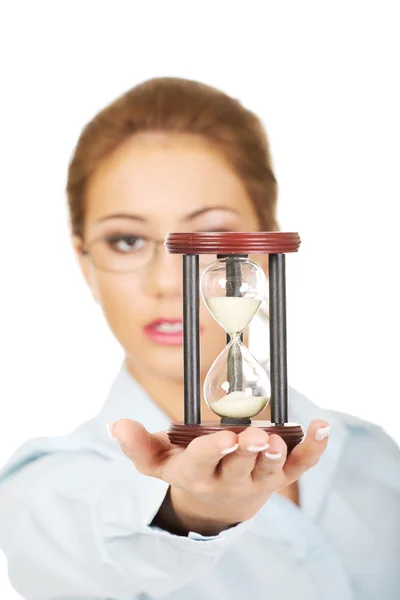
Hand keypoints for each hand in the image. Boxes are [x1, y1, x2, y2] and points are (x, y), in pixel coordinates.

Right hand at [110, 419, 329, 534]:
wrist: (218, 504)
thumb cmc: (186, 469)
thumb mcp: (157, 461)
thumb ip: (138, 445)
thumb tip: (116, 424)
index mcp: (197, 473)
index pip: (202, 462)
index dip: (212, 451)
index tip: (221, 437)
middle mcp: (229, 479)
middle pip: (239, 466)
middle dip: (246, 452)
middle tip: (253, 438)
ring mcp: (258, 479)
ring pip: (269, 469)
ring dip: (276, 454)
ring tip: (278, 439)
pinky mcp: (280, 476)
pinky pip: (300, 465)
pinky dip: (313, 449)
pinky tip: (322, 428)